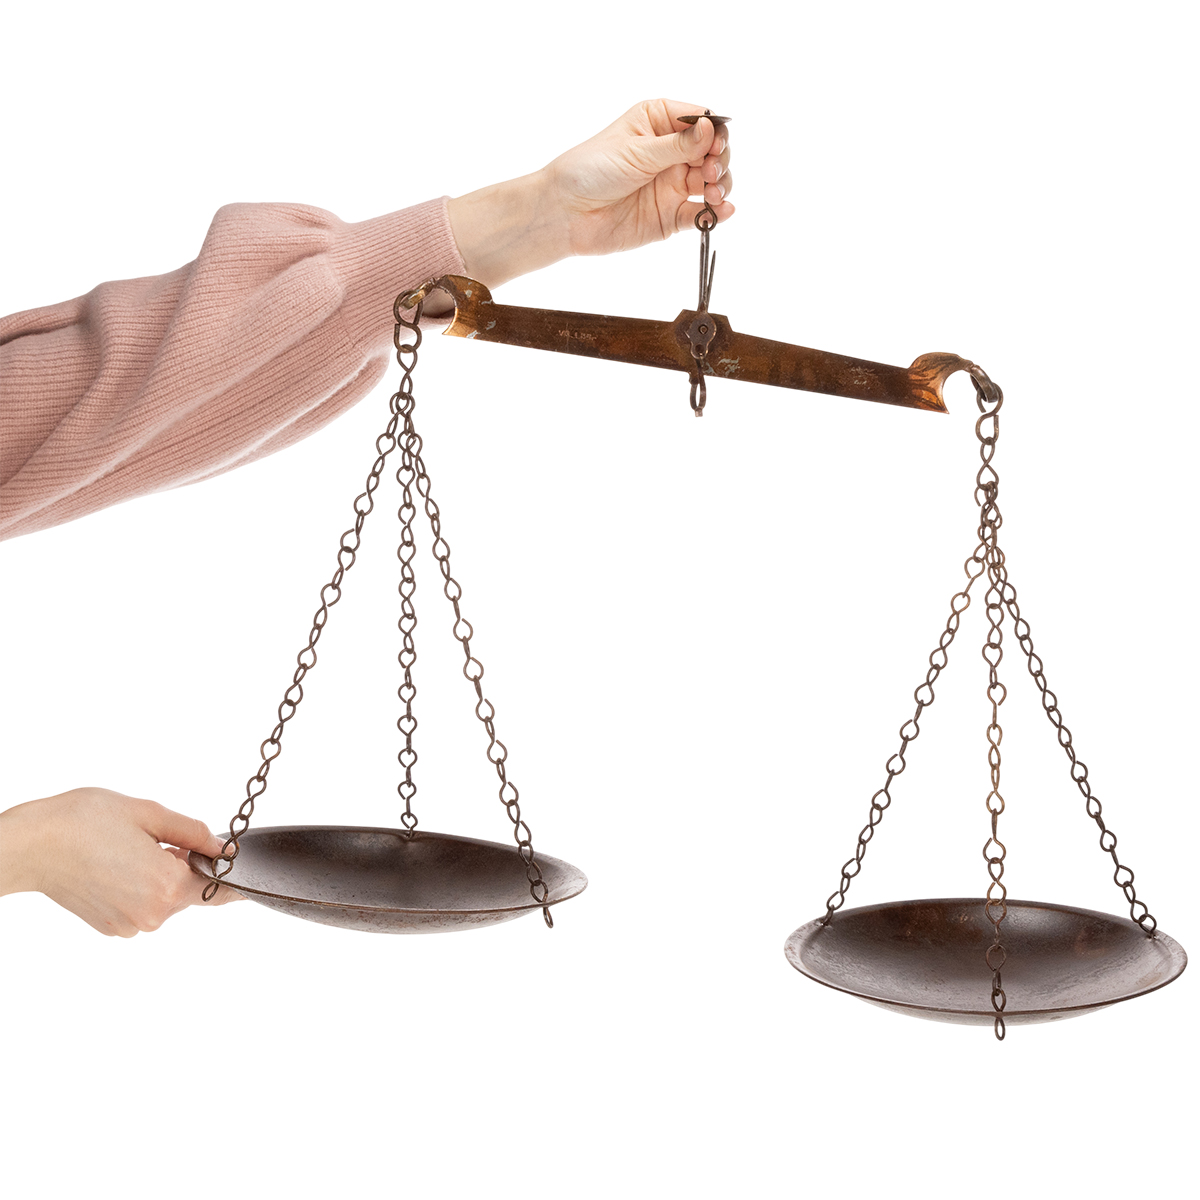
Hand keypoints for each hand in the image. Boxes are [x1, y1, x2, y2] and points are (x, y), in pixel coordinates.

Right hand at [0, 787, 240, 935]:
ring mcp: (129, 925)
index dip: (232, 880)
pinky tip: (114, 866)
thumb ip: (192, 832)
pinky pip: (140, 906)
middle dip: (182, 866)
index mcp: (166, 887)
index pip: (218, 890)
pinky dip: (137, 888)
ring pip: (163, 898)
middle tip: (153, 840)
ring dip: (157, 876)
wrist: (32, 844)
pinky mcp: (110, 928)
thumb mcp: (149, 814)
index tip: (245, 879)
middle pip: (187, 891)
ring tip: (125, 851)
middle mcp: (151, 916)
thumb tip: (221, 847)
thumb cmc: (84, 822)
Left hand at [439, 99, 733, 299]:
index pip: (702, 120)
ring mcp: (673, 185)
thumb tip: (713, 129)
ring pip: (712, 182)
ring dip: (721, 186)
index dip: (715, 131)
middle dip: (719, 160)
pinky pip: (700, 213)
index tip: (715, 144)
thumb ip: (677, 145)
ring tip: (713, 192)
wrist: (565, 212)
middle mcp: (670, 152)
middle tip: (711, 171)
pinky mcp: (670, 216)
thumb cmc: (590, 169)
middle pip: (713, 152)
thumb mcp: (635, 150)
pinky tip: (721, 211)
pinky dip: (715, 213)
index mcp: (660, 122)